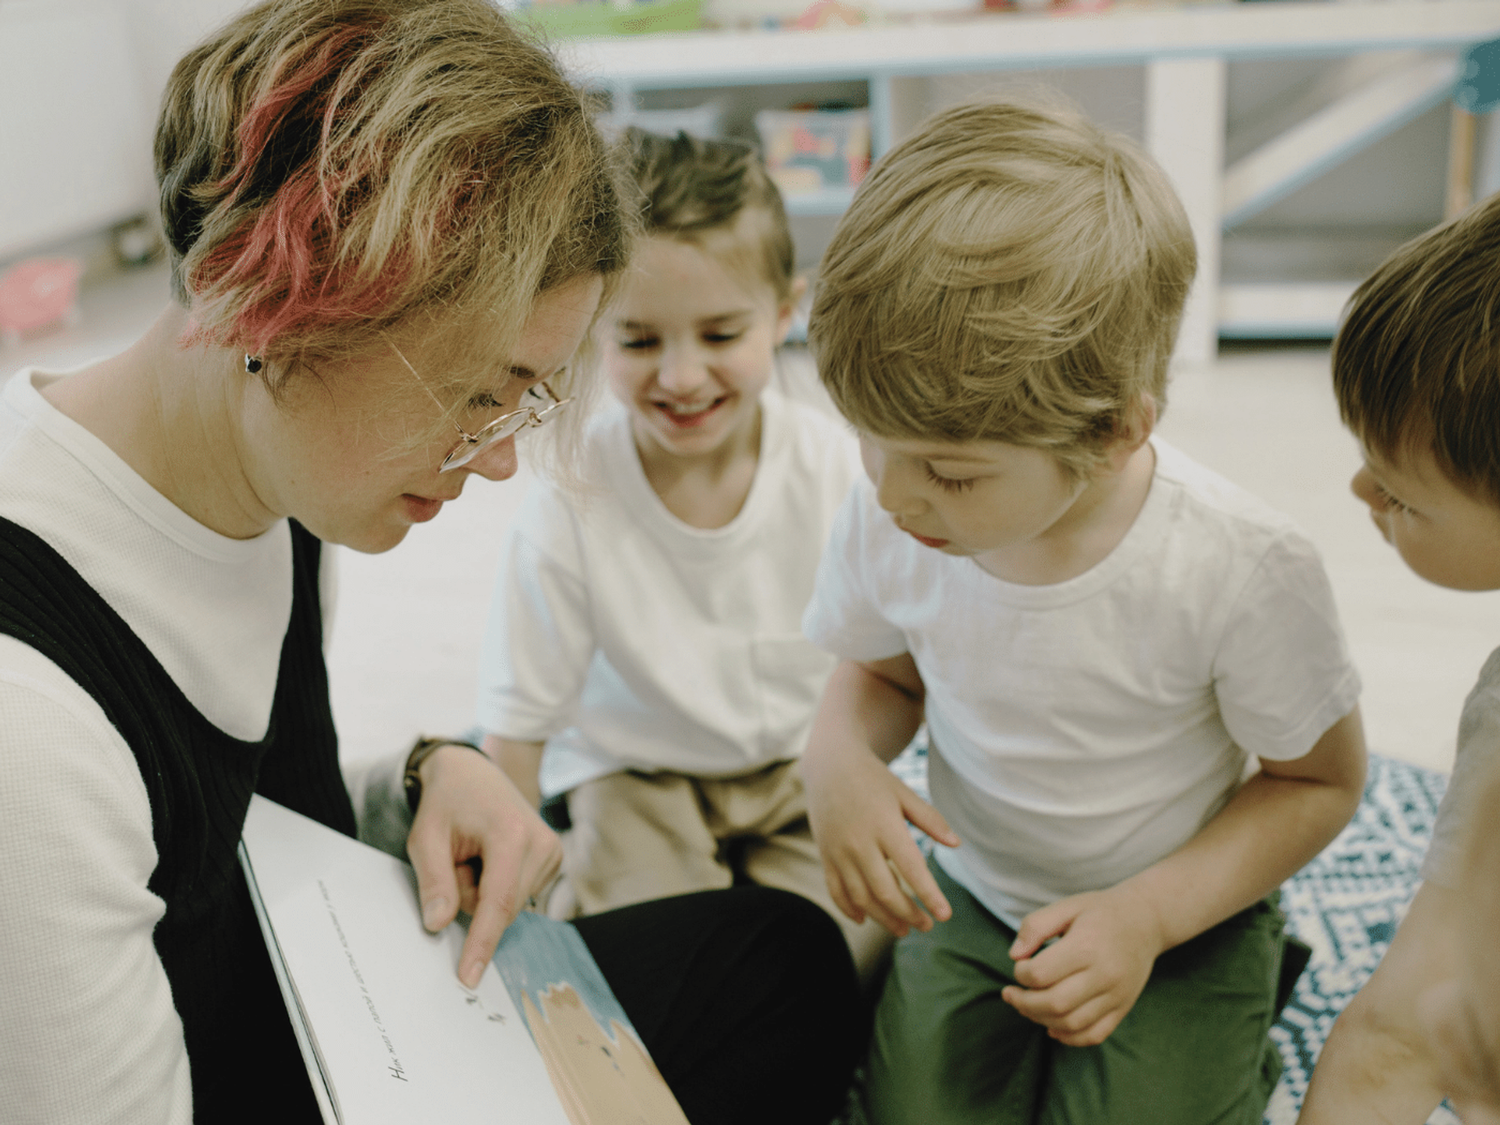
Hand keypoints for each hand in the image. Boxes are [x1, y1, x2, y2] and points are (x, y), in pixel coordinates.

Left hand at [406, 744, 561, 986]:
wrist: (474, 773)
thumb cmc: (448, 801)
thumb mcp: (425, 837)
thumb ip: (433, 881)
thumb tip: (439, 925)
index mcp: (511, 834)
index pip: (497, 902)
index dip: (482, 942)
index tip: (469, 975)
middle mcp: (542, 843)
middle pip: (501, 909)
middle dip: (470, 896)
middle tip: (456, 859)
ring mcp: (553, 852)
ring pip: (509, 906)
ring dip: (482, 892)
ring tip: (473, 854)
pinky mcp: (554, 859)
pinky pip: (517, 897)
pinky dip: (496, 886)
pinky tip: (489, 858)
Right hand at [802, 742, 959, 936]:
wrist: (829, 766)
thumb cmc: (873, 779)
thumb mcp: (904, 793)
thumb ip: (930, 820)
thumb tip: (956, 845)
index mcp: (885, 825)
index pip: (911, 869)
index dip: (929, 896)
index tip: (945, 915)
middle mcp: (860, 842)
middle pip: (886, 891)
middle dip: (909, 914)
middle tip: (927, 926)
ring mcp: (839, 852)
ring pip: (862, 898)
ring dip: (883, 919)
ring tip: (903, 930)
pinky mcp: (825, 856)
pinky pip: (836, 891)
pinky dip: (849, 909)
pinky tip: (864, 920)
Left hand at [1001, 888, 1166, 1046]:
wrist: (1146, 921)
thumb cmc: (1099, 912)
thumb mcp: (1066, 906)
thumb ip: (1035, 926)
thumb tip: (1014, 955)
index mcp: (1086, 946)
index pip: (1040, 974)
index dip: (1020, 973)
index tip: (1019, 965)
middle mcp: (1104, 974)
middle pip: (1054, 1004)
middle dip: (1024, 1003)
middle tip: (1011, 993)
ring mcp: (1116, 995)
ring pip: (1072, 1023)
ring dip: (1041, 1020)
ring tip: (1026, 1006)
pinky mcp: (1123, 1008)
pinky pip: (1094, 1035)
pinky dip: (1068, 1037)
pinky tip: (1051, 1024)